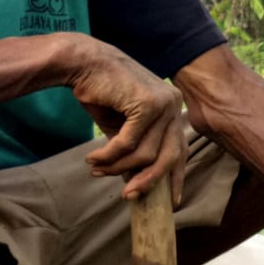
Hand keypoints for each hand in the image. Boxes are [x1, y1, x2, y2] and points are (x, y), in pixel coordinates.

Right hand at [69, 42, 187, 202]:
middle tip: (127, 195)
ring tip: (96, 169)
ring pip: (146, 154)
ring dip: (117, 167)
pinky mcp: (146, 104)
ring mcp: (163, 103)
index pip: (180, 149)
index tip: (173, 202)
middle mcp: (173, 105)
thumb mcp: (122, 126)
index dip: (176, 177)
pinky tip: (93, 158)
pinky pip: (128, 143)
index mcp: (172, 109)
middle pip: (169, 157)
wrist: (83, 62)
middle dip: (148, 181)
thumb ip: (134, 147)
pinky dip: (109, 155)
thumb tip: (138, 178)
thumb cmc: (101, 92)